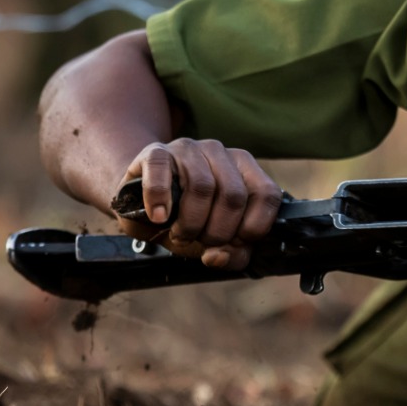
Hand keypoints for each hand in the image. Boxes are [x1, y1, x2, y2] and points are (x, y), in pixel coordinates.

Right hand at [116, 139, 282, 270]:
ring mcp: (189, 149)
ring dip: (190, 223)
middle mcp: (221, 153)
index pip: (267, 195)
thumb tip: (218, 256)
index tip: (232, 243)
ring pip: (203, 186)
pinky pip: (161, 171)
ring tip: (179, 234)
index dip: (253, 228)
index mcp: (245, 168)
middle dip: (217, 232)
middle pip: (234, 196)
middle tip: (198, 241)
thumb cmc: (184, 218)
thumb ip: (229, 254)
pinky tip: (158, 217)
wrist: (139, 199)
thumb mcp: (213, 239)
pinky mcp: (156, 151)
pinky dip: (159, 200)